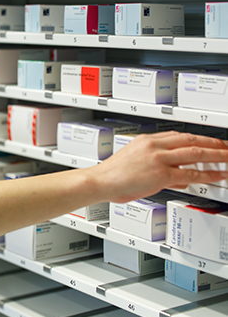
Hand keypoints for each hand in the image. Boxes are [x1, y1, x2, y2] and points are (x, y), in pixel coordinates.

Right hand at [92, 131, 227, 202]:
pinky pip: (192, 174)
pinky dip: (209, 174)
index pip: (179, 135)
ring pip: (196, 154)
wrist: (100, 181)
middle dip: (213, 144)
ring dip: (217, 155)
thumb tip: (174, 176)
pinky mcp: (161, 174)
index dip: (198, 139)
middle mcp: (154, 145)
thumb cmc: (111, 174)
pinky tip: (220, 174)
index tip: (209, 142)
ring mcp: (158, 159)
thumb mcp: (132, 161)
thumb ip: (154, 165)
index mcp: (146, 140)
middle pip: (191, 140)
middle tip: (226, 147)